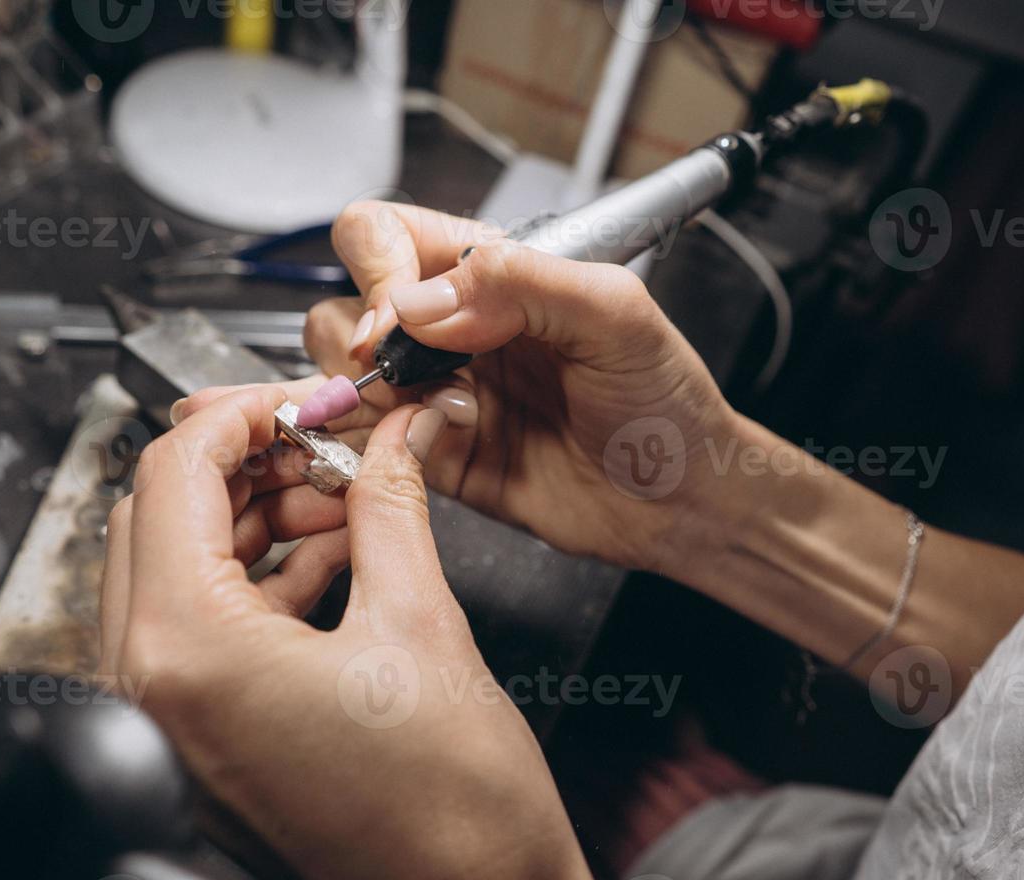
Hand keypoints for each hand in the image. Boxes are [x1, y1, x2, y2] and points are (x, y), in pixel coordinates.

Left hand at [103, 386, 634, 879]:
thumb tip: (393, 435)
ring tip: (345, 494)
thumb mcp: (422, 624)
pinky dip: (261, 580)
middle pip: (162, 516)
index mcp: (189, 651)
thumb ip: (392, 505)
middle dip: (246, 461)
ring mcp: (174, 724)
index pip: (174, 474)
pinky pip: (207, 630)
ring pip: (182, 570)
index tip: (304, 395)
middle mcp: (157, 690)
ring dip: (256, 518)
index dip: (243, 412)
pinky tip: (337, 553)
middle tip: (328, 438)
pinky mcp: (205, 744)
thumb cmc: (458, 817)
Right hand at [304, 201, 741, 578]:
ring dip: (370, 395)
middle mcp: (452, 328)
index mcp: (490, 273)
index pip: (386, 235)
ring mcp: (436, 394)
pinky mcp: (433, 457)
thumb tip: (420, 302)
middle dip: (363, 340)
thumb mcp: (615, 313)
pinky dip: (373, 446)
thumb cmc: (667, 400)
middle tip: (412, 375)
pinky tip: (435, 446)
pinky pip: (365, 445)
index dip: (378, 271)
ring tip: (444, 416)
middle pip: (346, 304)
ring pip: (342, 375)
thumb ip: (520, 283)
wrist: (681, 499)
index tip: (403, 318)